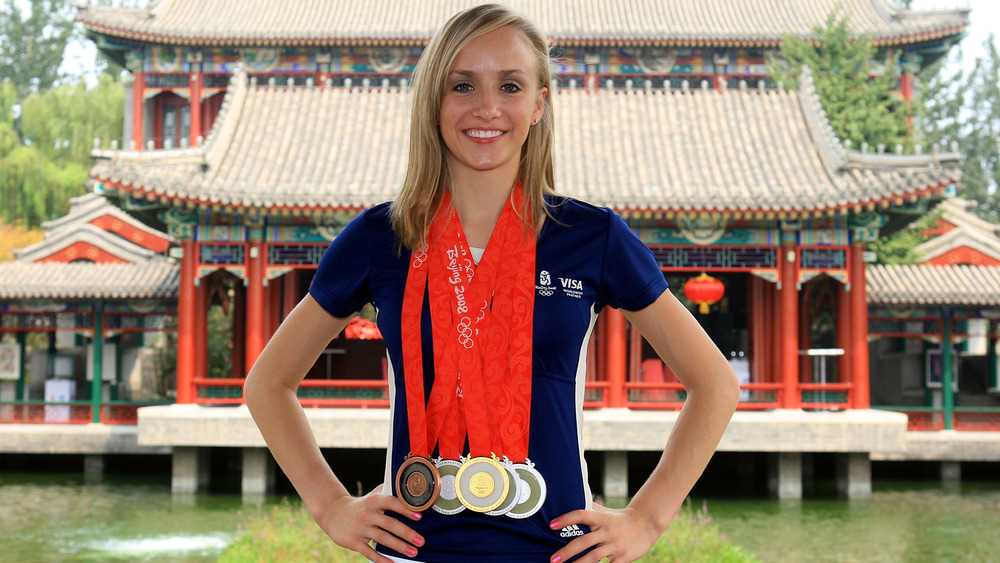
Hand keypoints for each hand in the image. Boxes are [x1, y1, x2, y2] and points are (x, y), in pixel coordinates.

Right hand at [310, 484, 424, 562]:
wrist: (331, 512)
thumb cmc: (358, 505)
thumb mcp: (370, 496)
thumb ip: (387, 492)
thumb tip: (406, 490)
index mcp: (373, 501)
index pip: (391, 502)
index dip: (405, 509)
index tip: (419, 516)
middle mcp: (367, 514)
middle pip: (390, 524)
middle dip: (407, 533)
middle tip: (421, 541)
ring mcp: (360, 529)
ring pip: (382, 539)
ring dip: (399, 546)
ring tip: (413, 552)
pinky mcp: (353, 542)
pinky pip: (369, 552)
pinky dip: (381, 559)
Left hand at [548, 504, 662, 562]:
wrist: (647, 522)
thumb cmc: (621, 518)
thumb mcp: (606, 512)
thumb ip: (590, 509)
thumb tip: (572, 499)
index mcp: (601, 518)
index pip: (581, 515)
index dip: (566, 519)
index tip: (551, 524)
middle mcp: (607, 531)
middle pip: (583, 541)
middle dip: (567, 552)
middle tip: (553, 559)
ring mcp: (615, 545)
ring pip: (593, 557)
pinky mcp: (623, 557)